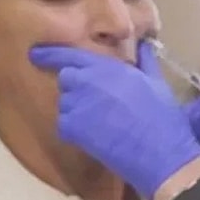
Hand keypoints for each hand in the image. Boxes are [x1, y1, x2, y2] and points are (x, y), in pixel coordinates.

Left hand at [29, 41, 199, 199]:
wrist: (160, 152)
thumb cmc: (163, 117)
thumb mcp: (157, 82)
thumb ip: (145, 61)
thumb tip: (143, 46)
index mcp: (107, 66)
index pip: (70, 55)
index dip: (51, 54)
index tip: (36, 53)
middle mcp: (88, 81)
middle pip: (67, 78)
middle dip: (77, 86)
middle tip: (95, 100)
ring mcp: (78, 105)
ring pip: (65, 102)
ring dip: (77, 108)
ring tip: (102, 121)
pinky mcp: (73, 128)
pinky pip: (64, 124)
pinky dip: (75, 129)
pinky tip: (96, 136)